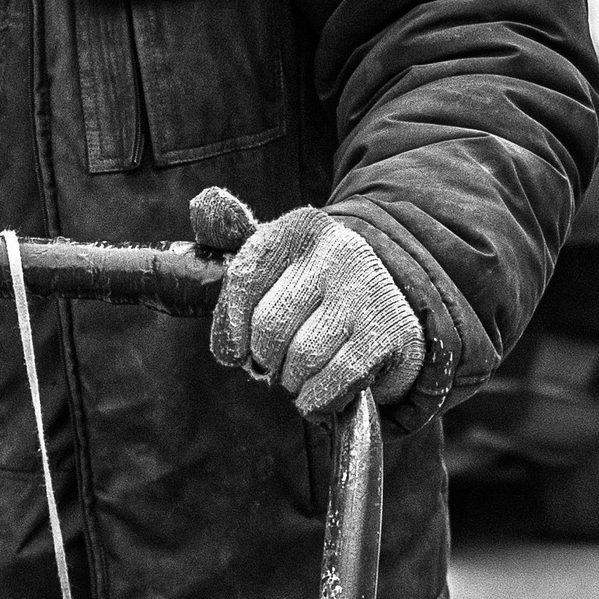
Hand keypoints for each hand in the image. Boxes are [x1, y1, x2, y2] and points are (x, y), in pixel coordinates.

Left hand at [189, 188, 423, 417]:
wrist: (393, 297)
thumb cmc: (313, 287)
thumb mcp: (276, 259)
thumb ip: (228, 239)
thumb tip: (204, 201)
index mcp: (299, 229)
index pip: (243, 281)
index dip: (232, 327)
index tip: (238, 347)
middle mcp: (337, 250)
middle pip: (269, 327)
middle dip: (267, 357)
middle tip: (279, 357)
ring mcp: (367, 288)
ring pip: (302, 359)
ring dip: (295, 381)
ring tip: (305, 370)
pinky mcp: (389, 329)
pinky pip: (335, 381)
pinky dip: (320, 398)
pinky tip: (323, 390)